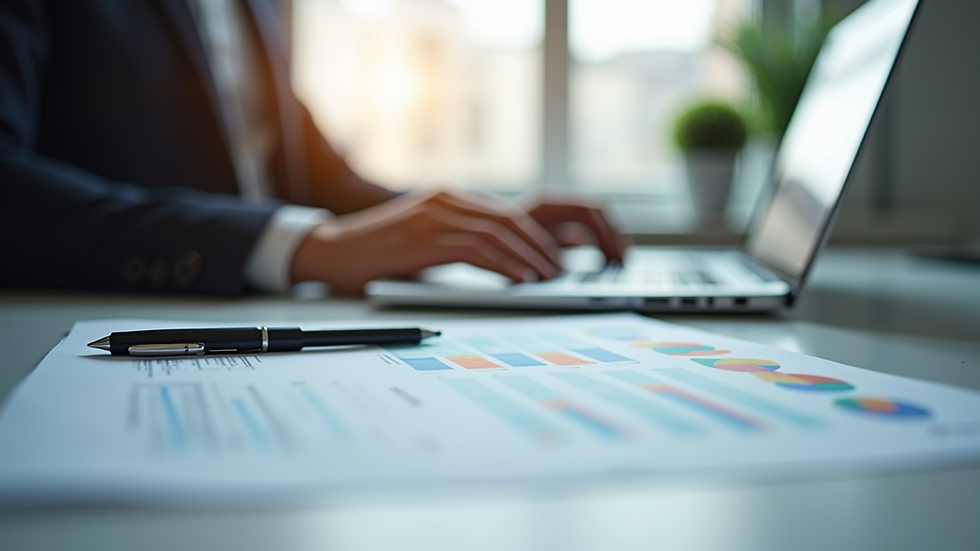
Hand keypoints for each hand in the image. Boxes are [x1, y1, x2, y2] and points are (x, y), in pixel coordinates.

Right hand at [290, 189, 623, 292]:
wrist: (333, 252)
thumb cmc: (378, 254)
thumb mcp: (424, 240)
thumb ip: (457, 241)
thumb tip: (499, 260)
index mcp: (447, 198)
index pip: (503, 213)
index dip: (533, 237)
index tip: (552, 258)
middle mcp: (444, 201)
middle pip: (507, 220)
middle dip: (539, 247)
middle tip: (559, 270)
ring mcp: (433, 216)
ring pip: (496, 234)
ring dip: (527, 258)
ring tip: (547, 278)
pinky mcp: (424, 237)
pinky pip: (476, 249)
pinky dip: (503, 264)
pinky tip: (519, 279)